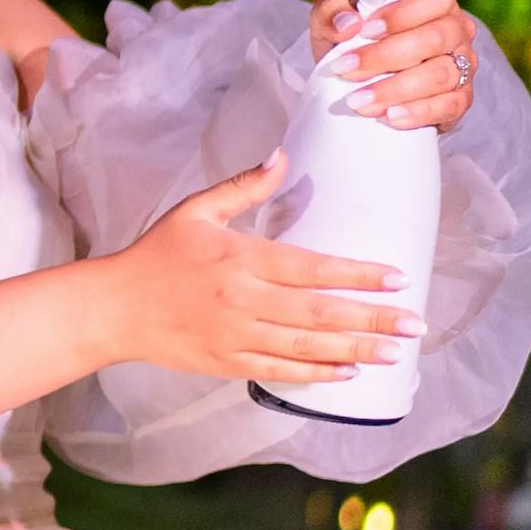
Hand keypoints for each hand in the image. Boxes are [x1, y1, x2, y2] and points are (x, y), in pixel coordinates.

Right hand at [97, 151, 421, 389]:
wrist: (114, 308)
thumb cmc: (157, 255)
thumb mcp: (194, 211)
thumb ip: (242, 187)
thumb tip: (282, 157)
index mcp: (239, 259)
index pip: (311, 267)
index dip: (357, 274)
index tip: (397, 277)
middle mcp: (243, 300)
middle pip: (320, 312)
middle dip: (373, 319)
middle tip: (415, 324)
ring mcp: (236, 335)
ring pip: (307, 346)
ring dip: (356, 349)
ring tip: (395, 352)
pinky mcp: (227, 362)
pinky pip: (280, 370)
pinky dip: (315, 372)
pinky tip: (347, 372)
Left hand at [308, 0, 477, 131]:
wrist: (360, 85)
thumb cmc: (354, 45)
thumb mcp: (334, 24)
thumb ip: (331, 12)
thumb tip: (348, 24)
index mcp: (435, 2)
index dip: (402, 14)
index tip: (365, 31)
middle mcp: (456, 30)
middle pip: (434, 39)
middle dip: (385, 57)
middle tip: (347, 70)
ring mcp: (464, 65)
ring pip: (441, 74)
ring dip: (396, 89)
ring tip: (359, 100)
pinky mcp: (462, 98)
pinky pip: (449, 105)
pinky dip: (417, 112)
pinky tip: (390, 116)